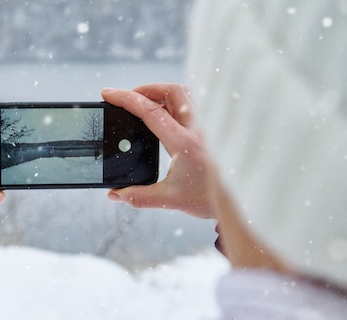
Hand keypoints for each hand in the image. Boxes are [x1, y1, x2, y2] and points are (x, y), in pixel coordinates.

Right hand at [102, 83, 212, 218]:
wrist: (238, 203)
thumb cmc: (209, 199)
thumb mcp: (169, 200)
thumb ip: (138, 197)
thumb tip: (115, 195)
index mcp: (184, 142)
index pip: (151, 111)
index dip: (126, 99)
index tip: (108, 94)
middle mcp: (198, 128)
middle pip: (170, 91)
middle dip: (144, 89)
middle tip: (128, 98)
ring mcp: (207, 126)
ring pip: (184, 94)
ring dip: (161, 93)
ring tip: (145, 104)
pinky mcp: (211, 130)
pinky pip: (192, 104)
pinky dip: (175, 102)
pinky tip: (167, 115)